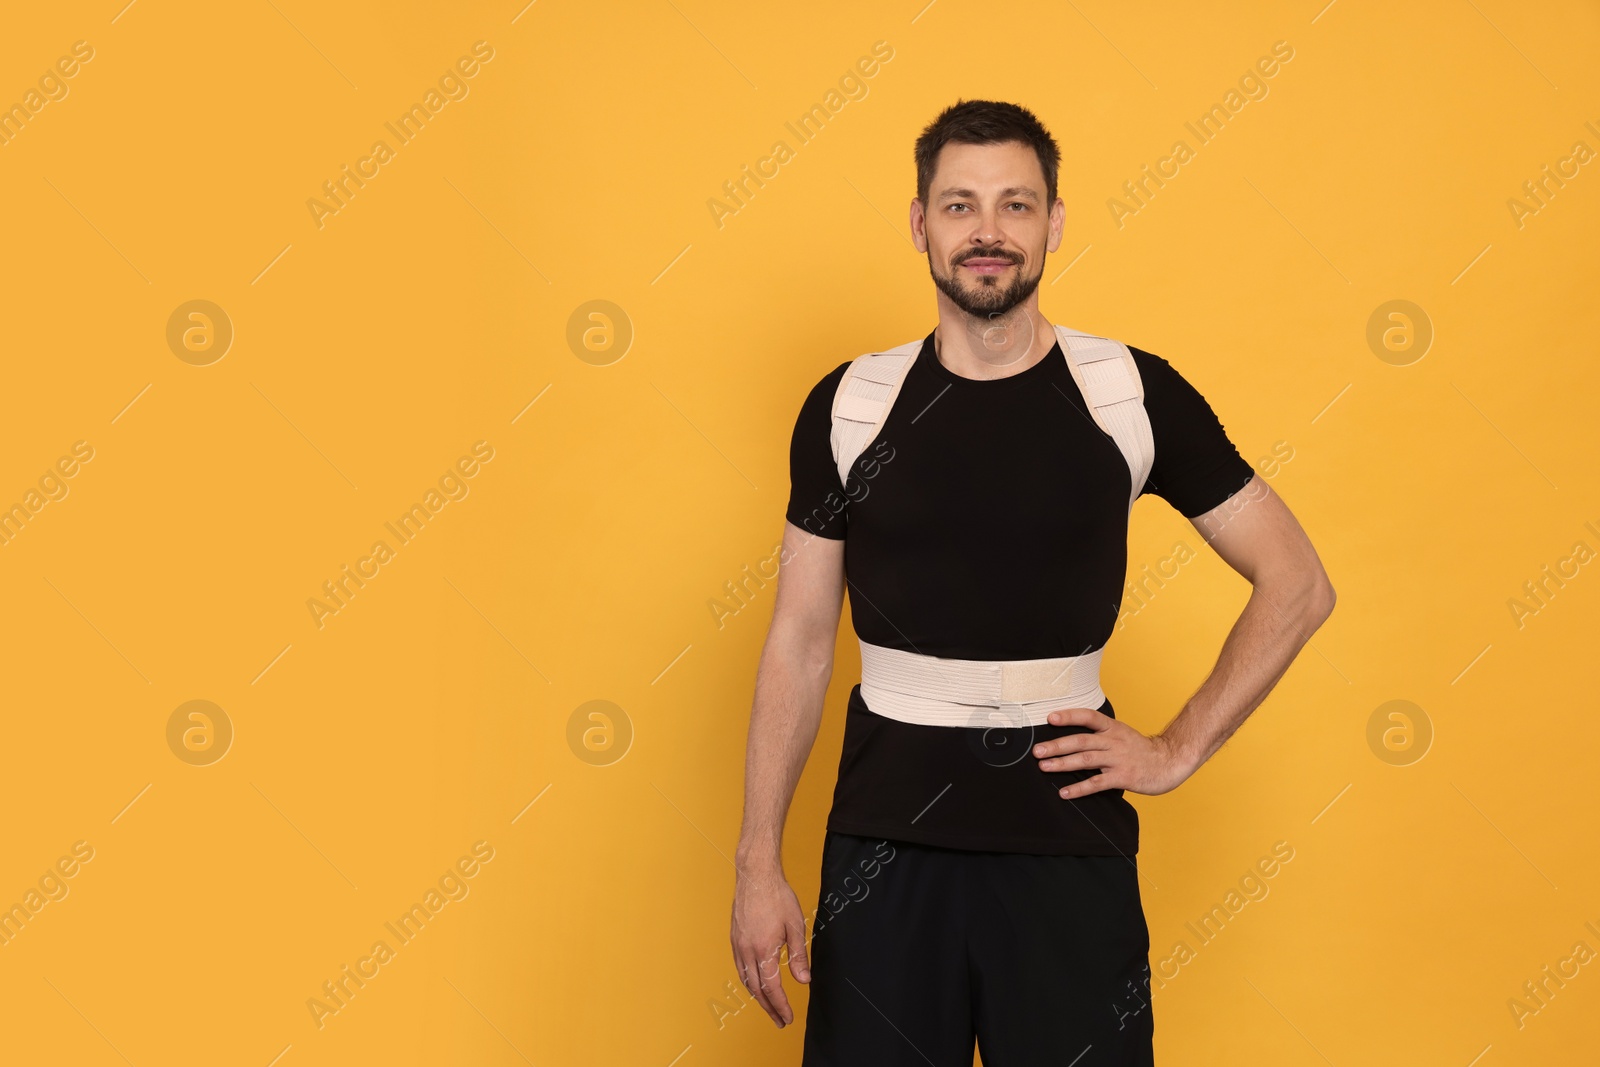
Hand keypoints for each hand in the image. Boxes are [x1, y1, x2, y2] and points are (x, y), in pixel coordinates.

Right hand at [729, 866, 809, 1027]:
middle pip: (756, 989)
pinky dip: (748, 982)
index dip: (780, 1006)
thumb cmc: (777, 896)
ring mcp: (738, 945)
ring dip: (757, 997)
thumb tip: (804, 980)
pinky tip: (755, 984)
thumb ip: (798, 956)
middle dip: (769, 1008)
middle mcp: (747, 951)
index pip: (772, 987)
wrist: (755, 875)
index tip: (787, 1018)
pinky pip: (740, 967)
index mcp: (763, 950)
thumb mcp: (795, 926)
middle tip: (780, 1021)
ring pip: (745, 980)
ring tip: (769, 1008)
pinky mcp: (734, 938)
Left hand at [1031, 707, 1194, 797]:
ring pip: (1085, 759)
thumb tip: (1074, 738)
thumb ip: (1101, 735)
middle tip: (1037, 751)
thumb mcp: (1122, 734)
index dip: (1069, 716)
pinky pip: (1097, 783)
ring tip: (1044, 767)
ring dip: (1063, 764)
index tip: (1051, 718)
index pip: (1088, 717)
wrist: (1170, 762)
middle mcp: (1113, 741)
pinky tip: (1065, 792)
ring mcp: (1118, 759)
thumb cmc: (1141, 750)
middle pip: (1081, 740)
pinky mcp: (1122, 777)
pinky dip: (1079, 788)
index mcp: (1113, 728)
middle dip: (1057, 745)